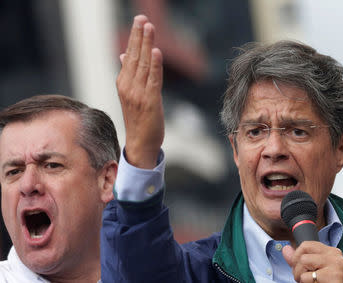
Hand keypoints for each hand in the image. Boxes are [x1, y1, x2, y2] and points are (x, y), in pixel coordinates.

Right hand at [116, 15, 163, 168]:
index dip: (135, 38)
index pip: (129, 56)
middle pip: (134, 57)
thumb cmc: (138, 119)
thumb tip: (123, 54)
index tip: (139, 21)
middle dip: (139, 36)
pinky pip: (153, 80)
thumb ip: (128, 73)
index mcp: (123, 83)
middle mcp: (128, 87)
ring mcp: (138, 95)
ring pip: (143, 65)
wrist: (140, 143)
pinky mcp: (150, 102)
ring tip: (149, 27)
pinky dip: (155, 66)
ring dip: (147, 45)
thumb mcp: (130, 94)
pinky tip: (156, 52)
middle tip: (142, 18)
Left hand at [282, 241, 342, 282]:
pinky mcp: (333, 276)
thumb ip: (301, 260)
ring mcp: (335, 264)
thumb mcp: (315, 270)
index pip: (306, 245)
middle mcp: (335, 255)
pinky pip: (306, 277)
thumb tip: (286, 249)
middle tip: (304, 279)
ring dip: (300, 277)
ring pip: (303, 262)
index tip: (301, 269)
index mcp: (332, 252)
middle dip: (297, 268)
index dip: (297, 256)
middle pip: (302, 253)